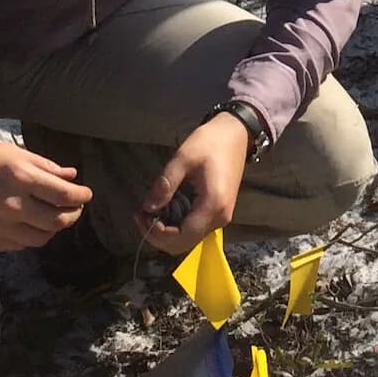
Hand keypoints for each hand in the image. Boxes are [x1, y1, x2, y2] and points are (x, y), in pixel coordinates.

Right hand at [0, 129, 92, 251]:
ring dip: (53, 229)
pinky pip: (20, 244)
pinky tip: (31, 224)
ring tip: (54, 216)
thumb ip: (44, 167)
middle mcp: (12, 205)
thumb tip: (71, 176)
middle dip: (72, 215)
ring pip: (40, 238)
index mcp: (20, 178)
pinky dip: (32, 236)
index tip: (86, 194)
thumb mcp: (12, 152)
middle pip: (57, 221)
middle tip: (74, 207)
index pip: (64, 195)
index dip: (81, 196)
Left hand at [136, 113, 249, 253]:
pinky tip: (164, 207)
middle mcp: (219, 218)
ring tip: (148, 210)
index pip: (181, 237)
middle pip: (183, 243)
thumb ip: (165, 184)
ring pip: (187, 238)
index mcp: (212, 206)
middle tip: (140, 213)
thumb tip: (148, 208)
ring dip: (165, 230)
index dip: (157, 233)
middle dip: (157, 235)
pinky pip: (193, 227)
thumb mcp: (184, 157)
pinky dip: (175, 224)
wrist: (237, 133)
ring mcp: (220, 217)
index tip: (141, 214)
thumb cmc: (211, 142)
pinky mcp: (218, 212)